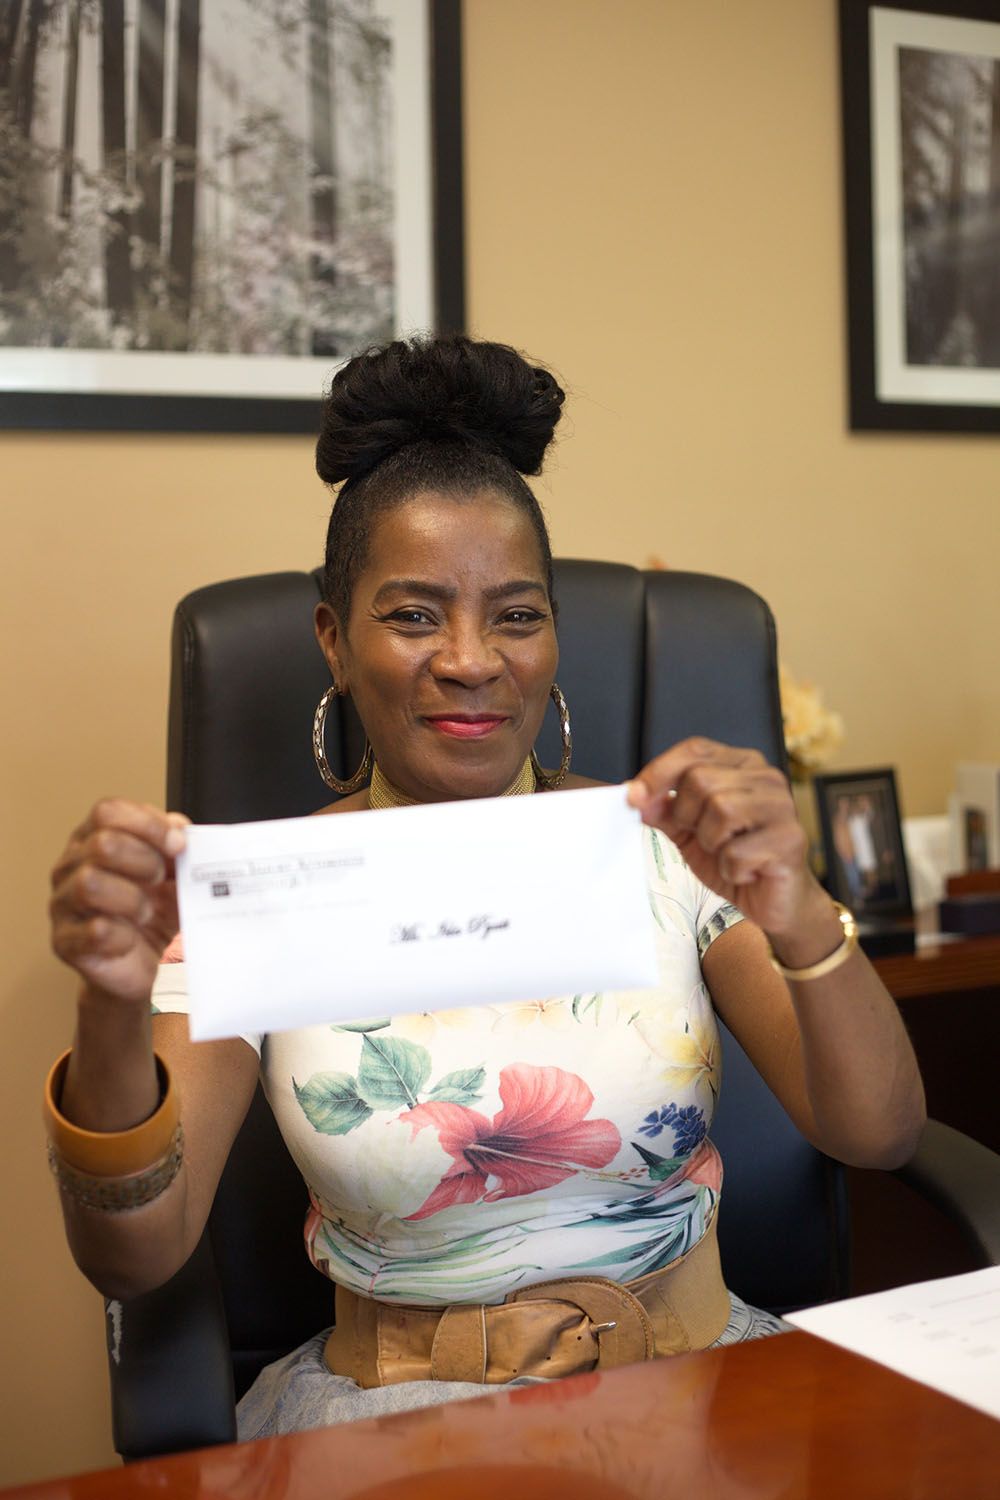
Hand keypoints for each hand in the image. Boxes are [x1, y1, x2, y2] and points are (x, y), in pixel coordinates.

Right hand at [50, 800, 188, 1003]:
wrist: (144, 966)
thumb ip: (177, 846)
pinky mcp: (65, 943)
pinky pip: (94, 930)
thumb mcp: (175, 874)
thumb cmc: (155, 914)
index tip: (178, 844)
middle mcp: (70, 867)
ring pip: (89, 883)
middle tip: (160, 881)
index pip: (108, 812)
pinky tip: (130, 940)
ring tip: (145, 913)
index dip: (148, 824)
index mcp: (93, 839)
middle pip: (102, 843)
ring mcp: (62, 904)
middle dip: (145, 861)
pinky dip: (124, 936)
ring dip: (132, 899)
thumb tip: (179, 828)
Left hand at [627, 738, 825, 936]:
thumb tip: (636, 796)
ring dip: (710, 842)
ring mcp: (781, 807)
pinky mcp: (790, 840)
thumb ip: (665, 811)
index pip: (695, 750)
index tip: (634, 798)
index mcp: (742, 765)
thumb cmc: (735, 858)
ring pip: (721, 810)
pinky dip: (729, 869)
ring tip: (725, 852)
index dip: (659, 772)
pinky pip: (736, 852)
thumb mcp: (689, 831)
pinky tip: (744, 871)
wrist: (773, 900)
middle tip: (701, 838)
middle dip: (687, 816)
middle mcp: (766, 779)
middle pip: (701, 779)